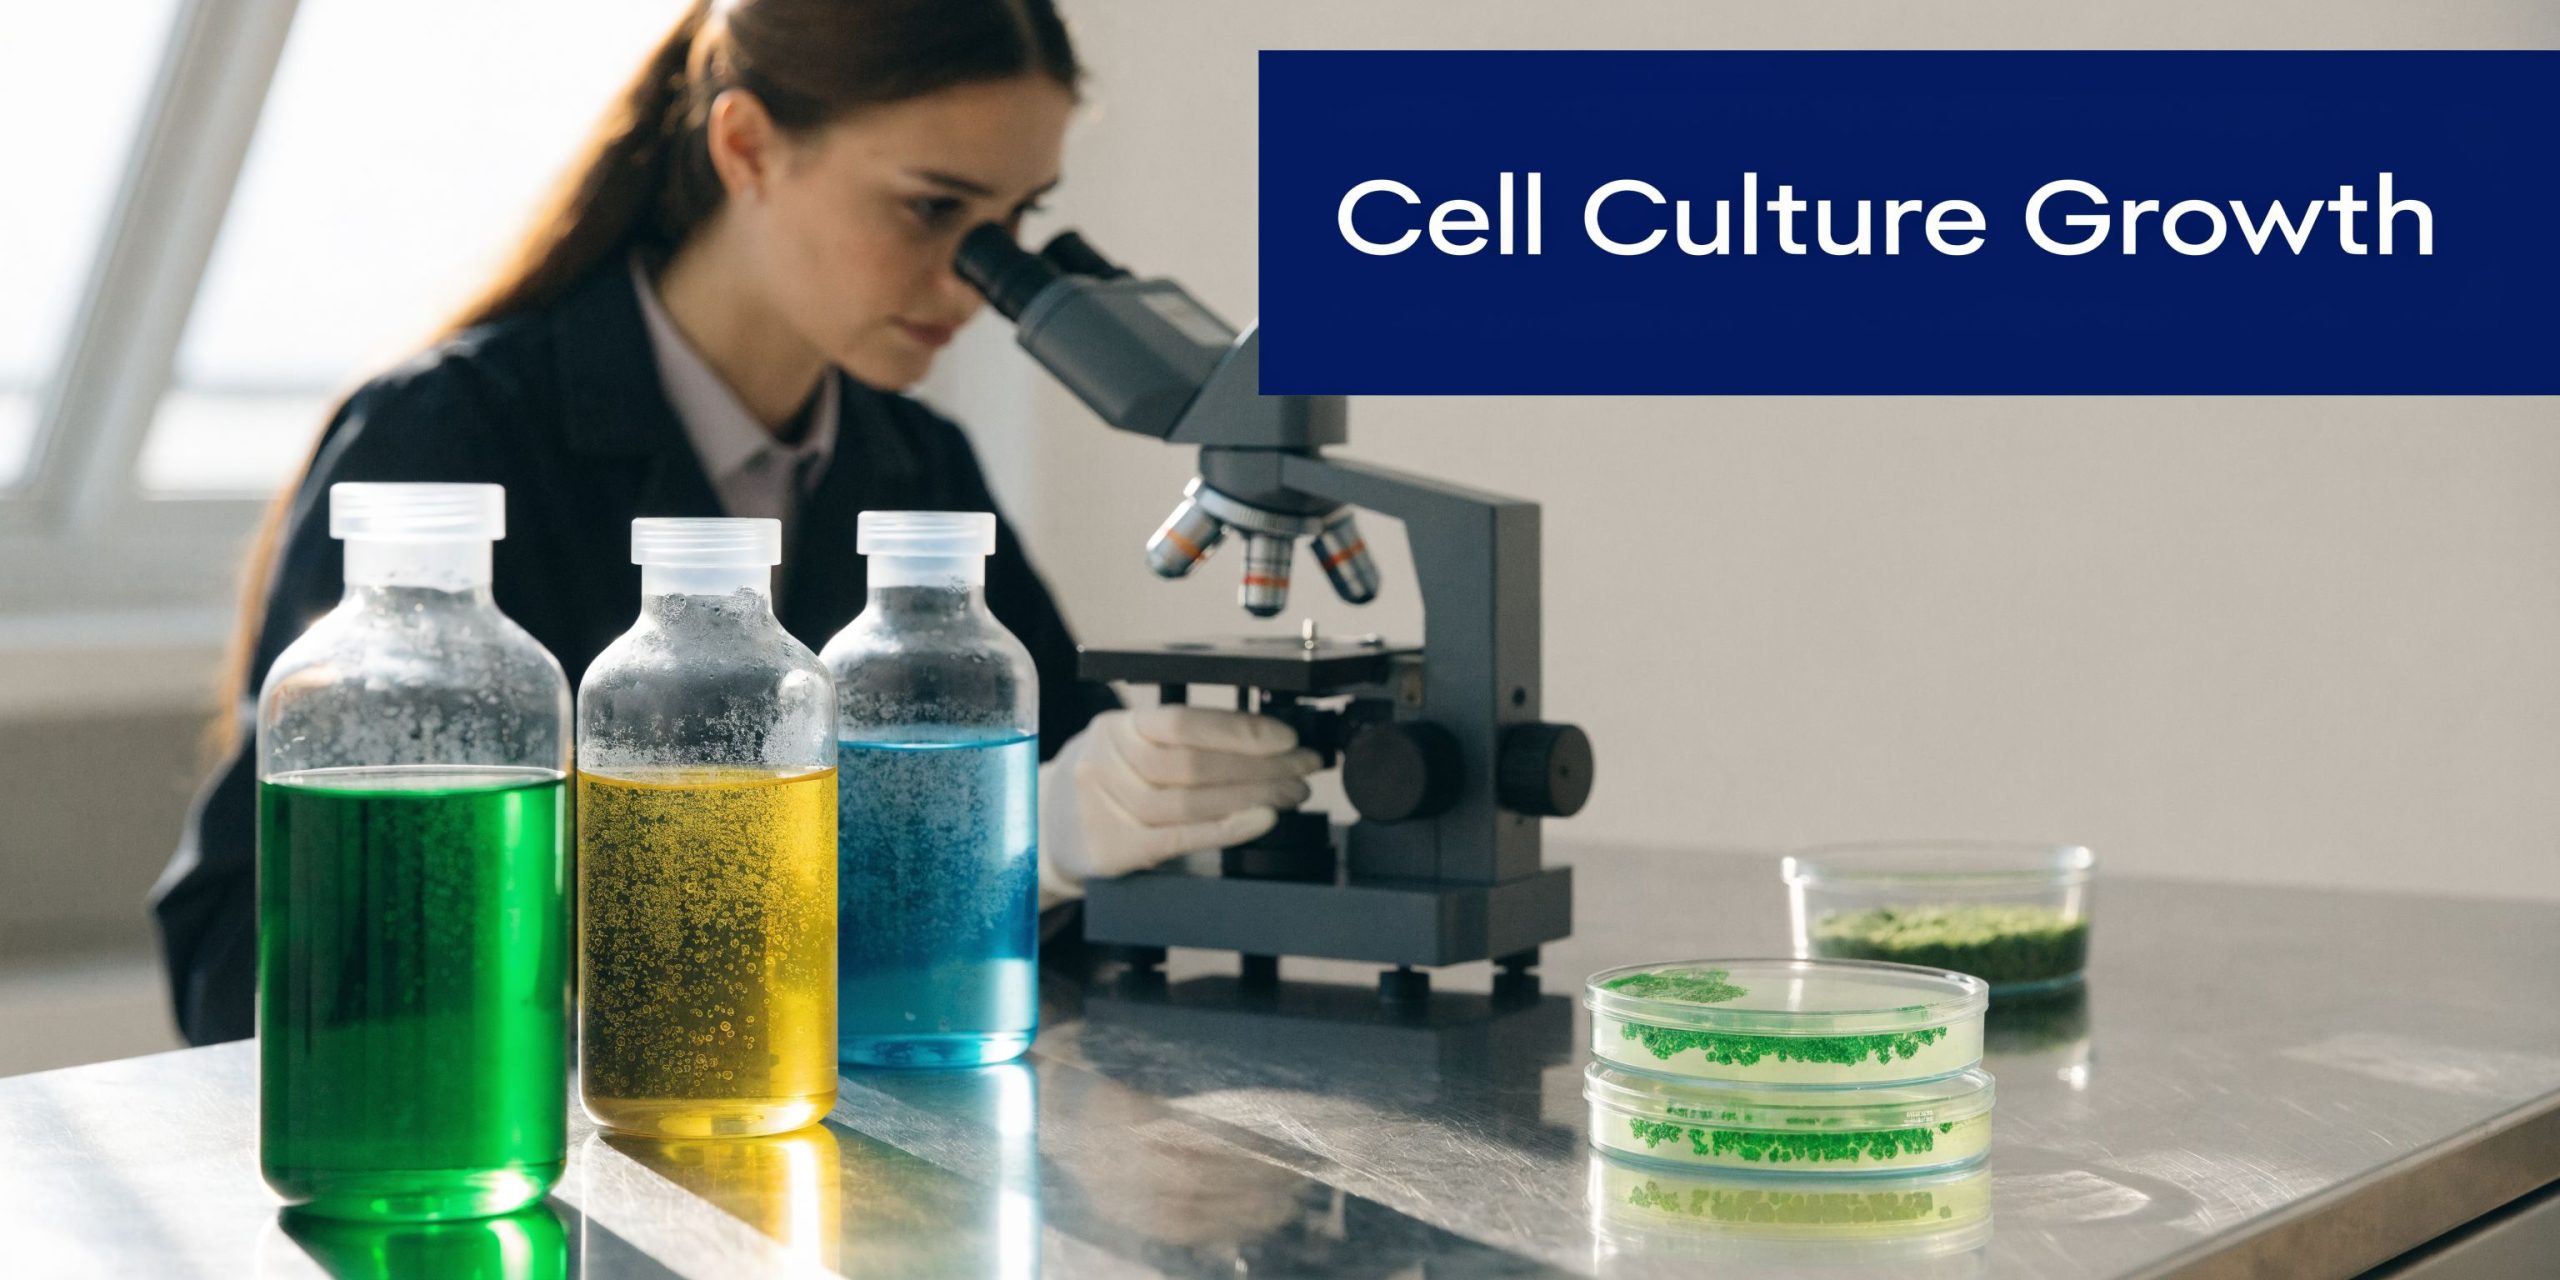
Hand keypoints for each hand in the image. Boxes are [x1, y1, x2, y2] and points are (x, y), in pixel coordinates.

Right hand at [1039, 706, 1320, 905]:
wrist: (1041, 832)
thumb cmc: (1103, 785)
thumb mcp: (1127, 746)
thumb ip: (1182, 742)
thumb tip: (1264, 740)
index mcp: (1115, 728)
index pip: (1184, 723)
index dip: (1240, 730)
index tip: (1287, 737)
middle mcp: (1106, 763)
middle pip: (1195, 764)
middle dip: (1263, 765)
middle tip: (1305, 768)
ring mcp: (1106, 809)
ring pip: (1192, 801)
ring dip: (1254, 797)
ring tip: (1292, 793)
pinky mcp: (1113, 851)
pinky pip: (1180, 838)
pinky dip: (1227, 828)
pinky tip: (1260, 820)